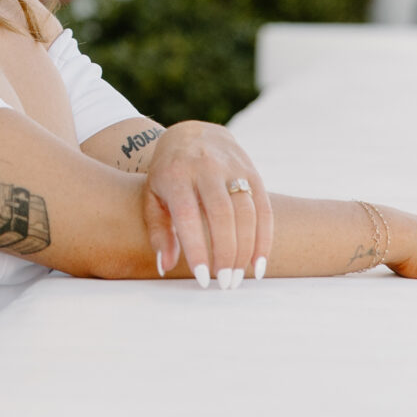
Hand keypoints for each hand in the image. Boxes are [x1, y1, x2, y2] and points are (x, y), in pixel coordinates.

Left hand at [139, 120, 271, 288]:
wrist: (191, 133)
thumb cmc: (168, 174)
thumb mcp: (152, 196)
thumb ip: (158, 231)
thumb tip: (165, 266)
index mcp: (176, 174)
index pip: (188, 214)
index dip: (197, 248)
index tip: (203, 278)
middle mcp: (205, 167)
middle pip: (222, 214)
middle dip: (226, 253)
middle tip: (225, 283)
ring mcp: (232, 167)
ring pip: (246, 212)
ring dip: (246, 249)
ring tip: (239, 278)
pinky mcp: (253, 171)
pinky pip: (264, 208)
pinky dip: (264, 239)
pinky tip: (258, 264)